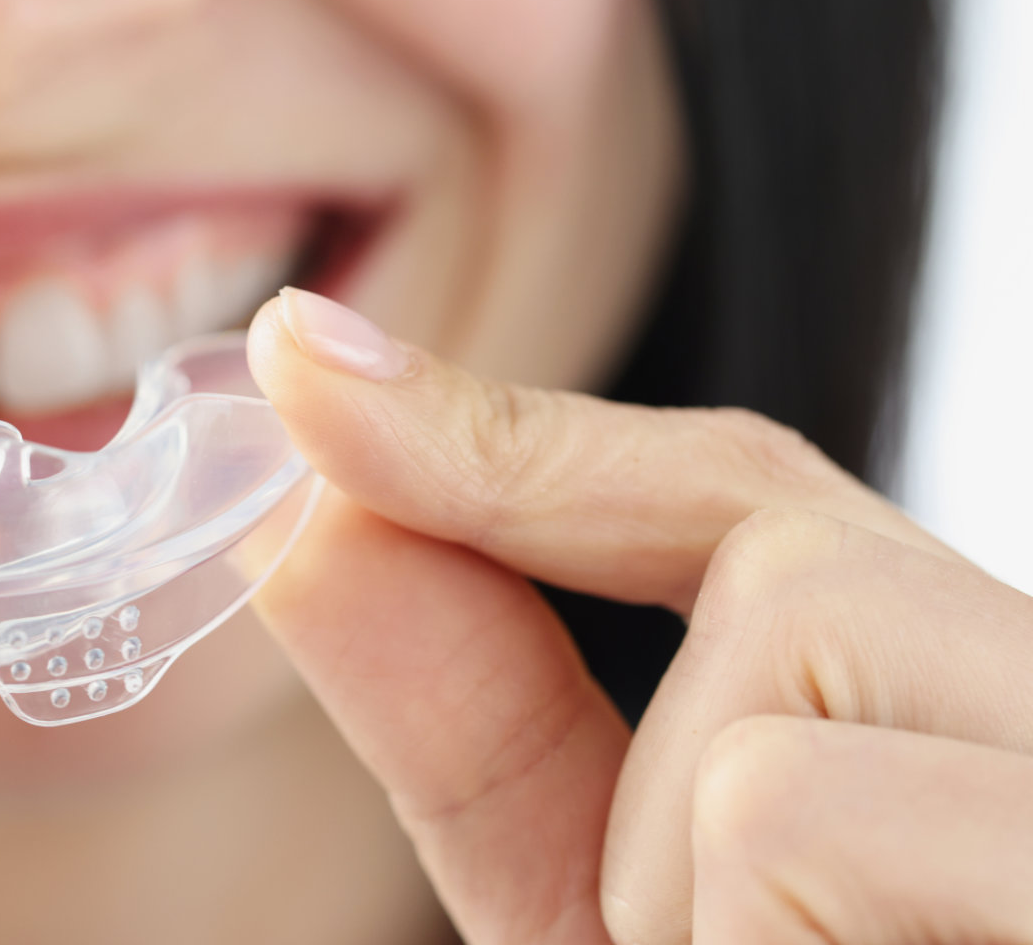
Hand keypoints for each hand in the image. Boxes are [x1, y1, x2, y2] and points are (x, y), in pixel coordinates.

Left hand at [247, 289, 1032, 944]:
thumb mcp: (601, 923)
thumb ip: (481, 730)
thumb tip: (311, 522)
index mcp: (953, 720)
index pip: (751, 502)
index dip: (513, 442)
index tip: (300, 364)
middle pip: (778, 551)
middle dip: (645, 789)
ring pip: (775, 665)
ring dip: (685, 908)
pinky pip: (789, 810)